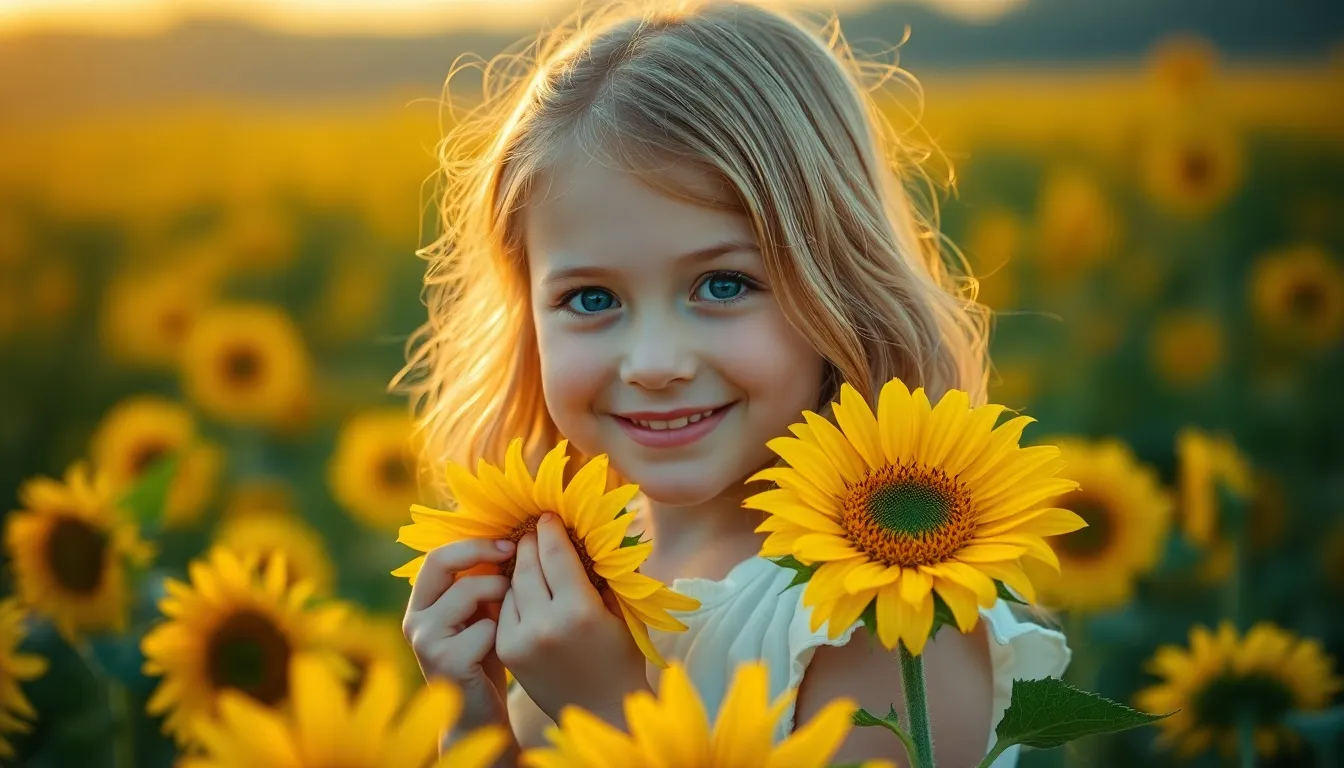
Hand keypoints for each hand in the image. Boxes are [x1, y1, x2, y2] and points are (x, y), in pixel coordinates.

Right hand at [402, 538, 515, 734]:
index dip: (473, 543)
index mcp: (421, 603)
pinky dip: (504, 631)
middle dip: (480, 552)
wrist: (482, 712)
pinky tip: (508, 647)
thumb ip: (481, 581)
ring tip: (513, 611)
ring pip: (467, 591)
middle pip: (441, 562)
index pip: (436, 555)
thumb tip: (510, 534)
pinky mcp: (447, 662)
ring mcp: (426, 642)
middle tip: (512, 553)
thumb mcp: (480, 613)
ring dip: (500, 593)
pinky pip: (485, 627)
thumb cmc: (486, 655)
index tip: (509, 543)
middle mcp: (415, 619)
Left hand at [496, 512, 652, 724]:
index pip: (556, 553)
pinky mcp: (508, 651)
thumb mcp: (621, 611)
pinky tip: (522, 586)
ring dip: (519, 566)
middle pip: (528, 564)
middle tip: (534, 528)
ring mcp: (521, 638)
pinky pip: (505, 608)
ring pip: (512, 584)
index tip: (549, 515)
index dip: (550, 529)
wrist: (601, 711)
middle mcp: (546, 623)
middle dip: (531, 542)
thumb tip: (586, 535)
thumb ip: (601, 574)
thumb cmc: (621, 657)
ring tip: (528, 554)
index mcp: (580, 610)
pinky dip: (513, 594)